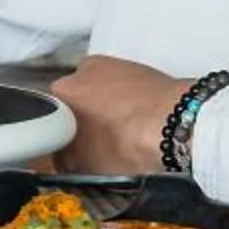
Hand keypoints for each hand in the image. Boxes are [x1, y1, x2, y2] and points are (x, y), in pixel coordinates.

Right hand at [49, 55, 188, 176]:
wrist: (176, 123)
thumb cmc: (124, 145)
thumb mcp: (88, 165)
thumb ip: (68, 160)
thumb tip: (65, 157)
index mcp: (61, 91)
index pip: (51, 117)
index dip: (61, 137)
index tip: (74, 154)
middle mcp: (82, 68)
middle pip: (77, 99)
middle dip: (84, 118)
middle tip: (100, 144)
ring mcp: (114, 63)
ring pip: (103, 91)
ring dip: (108, 107)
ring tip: (126, 132)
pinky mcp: (142, 66)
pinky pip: (127, 88)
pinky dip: (130, 102)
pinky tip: (143, 121)